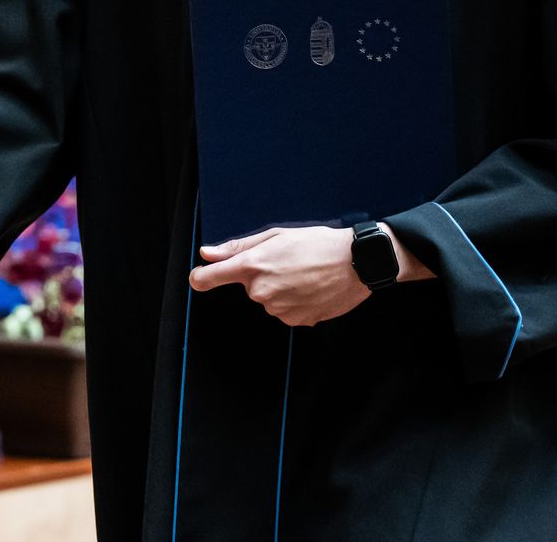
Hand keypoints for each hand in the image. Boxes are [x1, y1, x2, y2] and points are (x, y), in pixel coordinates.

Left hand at [190, 225, 371, 327]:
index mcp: (252, 266)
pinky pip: (286, 311)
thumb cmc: (317, 243)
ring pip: (269, 300)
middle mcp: (261, 291)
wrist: (356, 263)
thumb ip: (237, 247)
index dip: (201, 278)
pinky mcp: (296, 321)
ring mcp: (279, 309)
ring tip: (304, 274)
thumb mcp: (275, 235)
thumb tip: (207, 254)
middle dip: (262, 275)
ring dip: (280, 289)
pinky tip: (312, 288)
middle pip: (249, 287)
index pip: (208, 278)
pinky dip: (295, 302)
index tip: (200, 277)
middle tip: (288, 262)